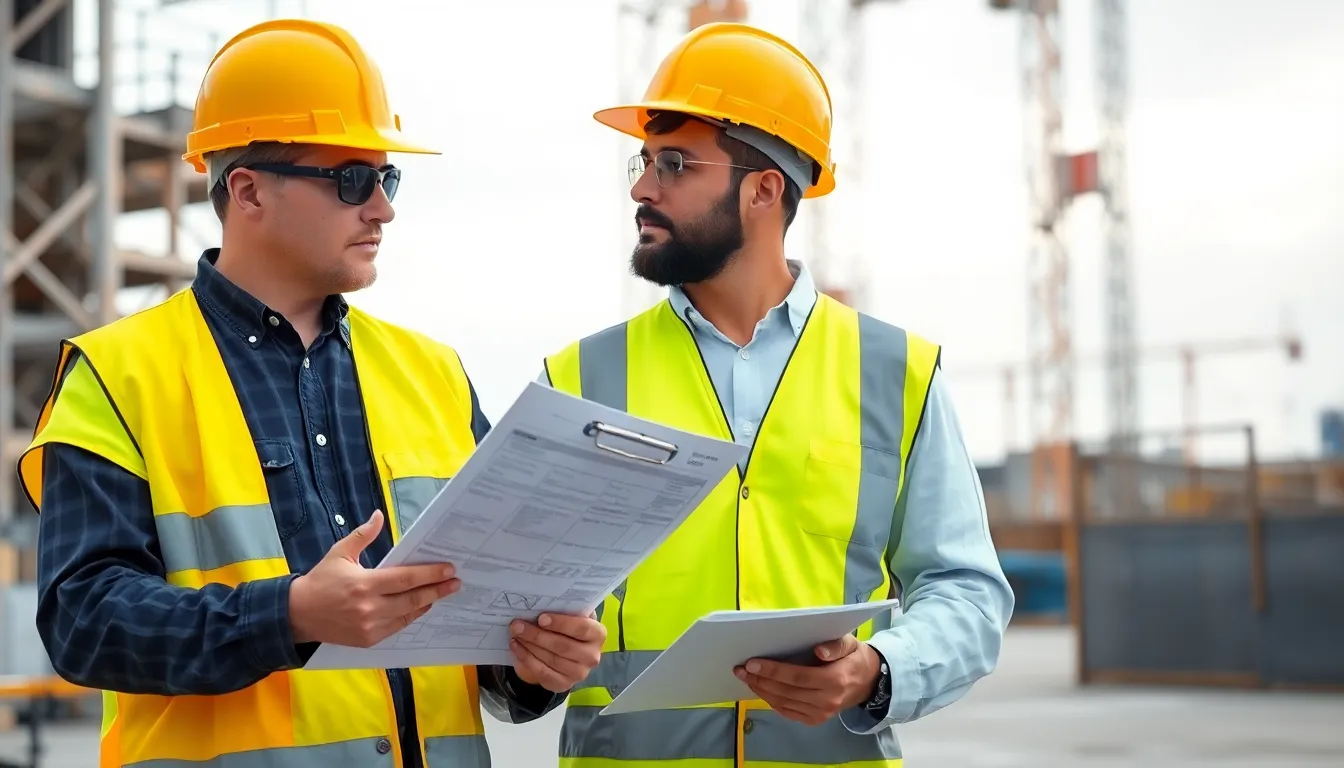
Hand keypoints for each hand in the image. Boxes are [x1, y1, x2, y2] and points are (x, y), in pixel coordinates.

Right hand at [288, 510, 460, 646]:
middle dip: (437, 590)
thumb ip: (363, 535)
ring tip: (442, 593)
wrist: (297, 614)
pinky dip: (411, 616)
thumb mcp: (339, 553)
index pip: (405, 579)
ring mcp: (369, 627)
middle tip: (455, 583)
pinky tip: (421, 606)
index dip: (430, 574)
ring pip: (408, 615)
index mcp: (364, 584)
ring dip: (427, 603)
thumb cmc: (320, 580)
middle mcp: (369, 608)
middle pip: (413, 599)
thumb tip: (379, 515)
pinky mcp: (368, 640)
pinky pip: (397, 627)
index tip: (449, 569)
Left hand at [508, 612, 605, 692]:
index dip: (561, 623)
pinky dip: (527, 659)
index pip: (581, 628)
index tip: (541, 618)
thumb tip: (541, 604)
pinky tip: (516, 648)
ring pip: (551, 659)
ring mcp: (579, 673)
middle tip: (517, 625)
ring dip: (529, 646)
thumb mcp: (571, 617)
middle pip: (563, 646)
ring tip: (515, 635)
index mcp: (597, 634)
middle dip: (537, 635)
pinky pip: (543, 673)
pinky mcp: (564, 684)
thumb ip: (564, 611)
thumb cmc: (569, 629)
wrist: (568, 654)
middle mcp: (592, 656)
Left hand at [734, 634, 880, 725]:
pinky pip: (788, 712)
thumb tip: (819, 651)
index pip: (798, 676)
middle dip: (761, 680)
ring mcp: (821, 714)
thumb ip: (836, 645)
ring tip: (746, 678)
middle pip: (787, 692)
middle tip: (740, 669)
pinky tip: (761, 689)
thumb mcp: (850, 643)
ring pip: (784, 703)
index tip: (751, 663)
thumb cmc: (853, 657)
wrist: (868, 682)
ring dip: (762, 691)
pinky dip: (772, 701)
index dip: (773, 671)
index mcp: (836, 679)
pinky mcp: (816, 720)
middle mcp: (828, 700)